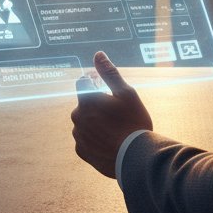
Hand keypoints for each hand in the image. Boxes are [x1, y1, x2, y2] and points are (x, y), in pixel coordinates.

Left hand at [71, 51, 152, 178]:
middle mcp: (77, 117)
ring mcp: (78, 135)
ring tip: (116, 129)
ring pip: (84, 121)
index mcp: (86, 100)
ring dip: (95, 120)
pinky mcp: (81, 151)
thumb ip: (109, 73)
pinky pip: (85, 138)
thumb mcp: (126, 93)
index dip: (95, 81)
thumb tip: (98, 54)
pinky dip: (94, 137)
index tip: (107, 88)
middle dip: (97, 103)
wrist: (135, 158)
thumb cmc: (133, 122)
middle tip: (117, 112)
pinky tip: (110, 140)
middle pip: (84, 102)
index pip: (83, 81)